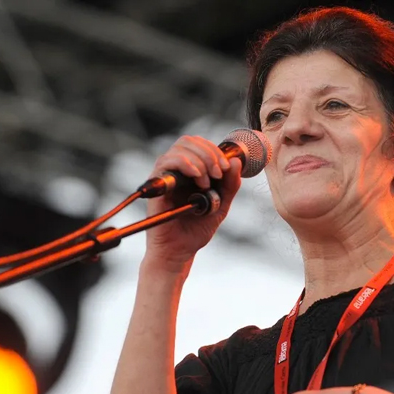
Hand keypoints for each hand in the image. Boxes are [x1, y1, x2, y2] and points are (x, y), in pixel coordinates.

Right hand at [144, 135, 242, 267]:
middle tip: (219, 172)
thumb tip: (236, 162)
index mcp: (192, 171)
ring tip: (206, 180)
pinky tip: (196, 176)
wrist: (179, 251)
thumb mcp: (221, 205)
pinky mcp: (157, 184)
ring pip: (180, 147)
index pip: (201, 145)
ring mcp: (166, 175)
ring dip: (199, 159)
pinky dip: (184, 163)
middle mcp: (177, 170)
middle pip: (190, 141)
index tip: (227, 168)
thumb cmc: (196, 229)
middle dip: (209, 152)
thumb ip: (230, 185)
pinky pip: (167, 161)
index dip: (215, 150)